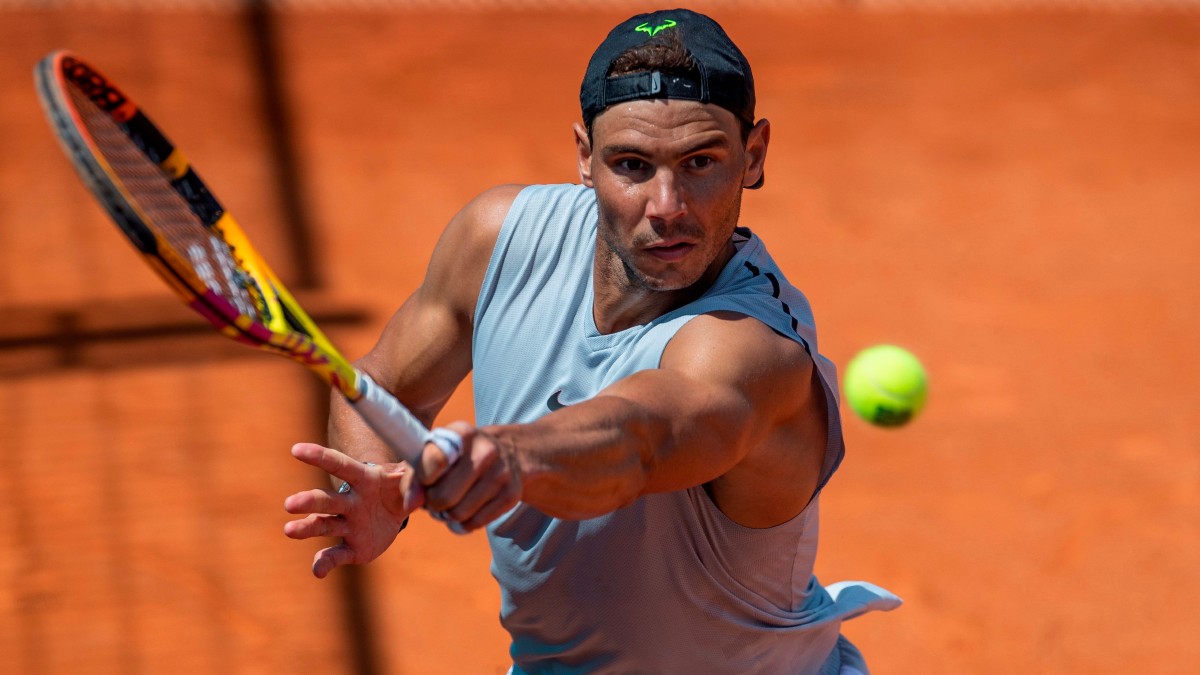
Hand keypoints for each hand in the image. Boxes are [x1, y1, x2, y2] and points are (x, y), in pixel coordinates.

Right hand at [283, 443, 418, 577]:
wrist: (397, 510)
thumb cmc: (400, 486)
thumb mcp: (412, 477)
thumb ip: (415, 477)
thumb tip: (421, 487)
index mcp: (364, 479)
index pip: (341, 465)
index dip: (320, 457)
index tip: (296, 449)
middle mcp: (350, 502)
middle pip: (326, 500)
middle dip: (309, 502)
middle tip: (290, 504)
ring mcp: (348, 525)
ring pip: (324, 525)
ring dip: (307, 529)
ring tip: (289, 530)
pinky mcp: (353, 548)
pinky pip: (336, 556)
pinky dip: (325, 563)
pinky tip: (317, 572)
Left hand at [417, 421, 523, 531]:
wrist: (508, 453)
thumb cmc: (461, 455)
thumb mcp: (437, 452)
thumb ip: (415, 475)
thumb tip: (410, 504)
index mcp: (463, 433)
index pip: (434, 461)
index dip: (422, 480)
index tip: (425, 481)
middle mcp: (486, 450)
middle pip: (444, 497)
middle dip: (432, 503)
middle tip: (434, 498)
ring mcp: (501, 473)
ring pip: (458, 514)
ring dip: (447, 515)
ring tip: (449, 504)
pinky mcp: (511, 495)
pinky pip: (475, 523)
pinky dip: (463, 523)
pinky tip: (464, 511)